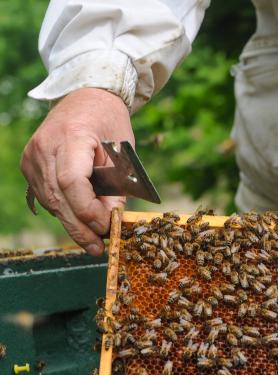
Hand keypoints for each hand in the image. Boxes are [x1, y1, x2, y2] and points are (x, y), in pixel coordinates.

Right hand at [21, 88, 133, 255]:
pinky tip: (80, 221)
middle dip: (80, 227)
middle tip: (98, 249)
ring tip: (94, 241)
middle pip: (59, 197)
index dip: (88, 210)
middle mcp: (44, 147)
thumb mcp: (124, 153)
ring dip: (73, 223)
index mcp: (70, 137)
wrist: (86, 97)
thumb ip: (117, 186)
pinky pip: (46, 196)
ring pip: (51, 201)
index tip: (106, 226)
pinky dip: (64, 211)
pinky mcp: (29, 164)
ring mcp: (33, 156)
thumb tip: (111, 219)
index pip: (72, 182)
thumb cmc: (110, 123)